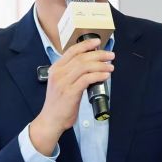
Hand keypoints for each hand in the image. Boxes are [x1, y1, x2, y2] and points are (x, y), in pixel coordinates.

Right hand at [29, 38, 114, 154]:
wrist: (51, 120)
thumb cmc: (59, 103)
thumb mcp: (62, 83)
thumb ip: (72, 73)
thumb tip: (92, 65)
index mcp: (56, 68)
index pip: (72, 51)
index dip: (86, 44)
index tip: (98, 42)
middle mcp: (58, 73)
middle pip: (81, 58)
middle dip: (98, 54)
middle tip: (110, 55)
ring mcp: (63, 82)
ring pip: (85, 67)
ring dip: (101, 65)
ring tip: (110, 67)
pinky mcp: (70, 92)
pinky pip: (87, 79)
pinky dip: (98, 76)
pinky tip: (105, 76)